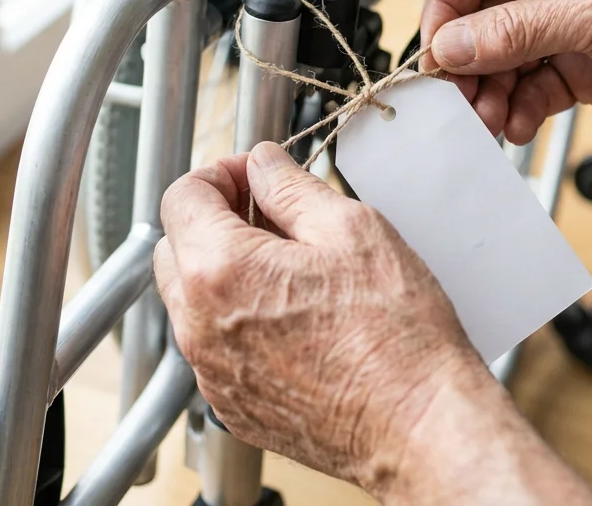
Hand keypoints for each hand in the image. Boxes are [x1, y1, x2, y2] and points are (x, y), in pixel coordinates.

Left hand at [155, 142, 486, 493]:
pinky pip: (215, 349)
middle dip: (214, 221)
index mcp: (220, 271)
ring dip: (224, 272)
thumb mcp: (351, 230)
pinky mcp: (233, 407)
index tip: (254, 177)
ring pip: (192, 302)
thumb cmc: (395, 336)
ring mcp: (213, 373)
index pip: (182, 198)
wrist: (417, 426)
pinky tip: (293, 316)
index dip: (220, 174)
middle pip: (174, 249)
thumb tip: (264, 165)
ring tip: (290, 266)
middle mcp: (201, 326)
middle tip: (270, 214)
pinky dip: (238, 322)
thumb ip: (292, 188)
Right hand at [421, 0, 591, 143]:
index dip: (446, 10)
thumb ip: (514, 31)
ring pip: (501, 61)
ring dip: (489, 92)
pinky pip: (531, 89)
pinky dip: (518, 110)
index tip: (436, 54)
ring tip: (488, 119)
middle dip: (466, 62)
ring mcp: (567, 25)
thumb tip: (452, 45)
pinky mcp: (582, 67)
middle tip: (458, 99)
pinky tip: (516, 124)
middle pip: (480, 20)